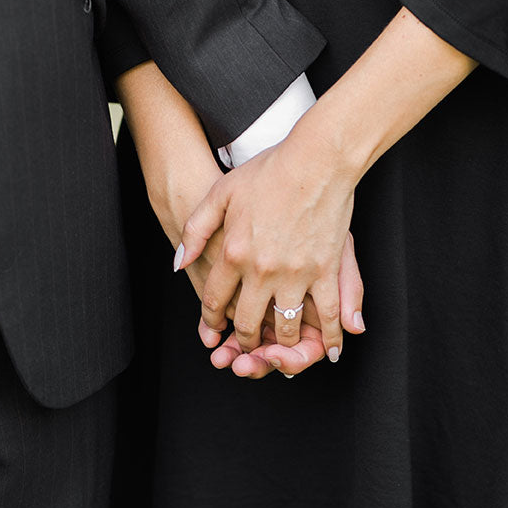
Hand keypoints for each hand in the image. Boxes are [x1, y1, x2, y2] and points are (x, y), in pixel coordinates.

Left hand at [178, 129, 361, 360]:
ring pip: (284, 326)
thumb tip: (178, 263)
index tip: (214, 328)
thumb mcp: (219, 194)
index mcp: (233, 252)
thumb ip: (195, 230)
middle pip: (246, 322)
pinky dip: (329, 336)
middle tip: (245, 346)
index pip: (215, 299)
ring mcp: (296, 272)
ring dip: (280, 344)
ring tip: (278, 347)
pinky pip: (328, 313)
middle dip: (243, 340)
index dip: (212, 318)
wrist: (316, 158)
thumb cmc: (269, 171)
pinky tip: (330, 350)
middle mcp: (262, 269)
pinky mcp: (326, 270)